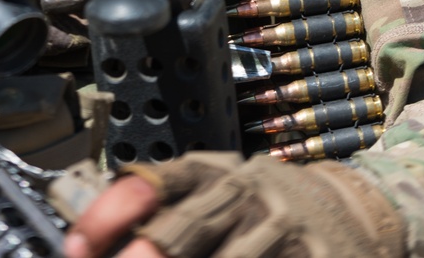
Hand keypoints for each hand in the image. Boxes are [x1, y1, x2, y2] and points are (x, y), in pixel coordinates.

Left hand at [64, 152, 405, 257]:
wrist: (347, 209)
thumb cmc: (256, 207)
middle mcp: (240, 193)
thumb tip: (91, 244)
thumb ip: (163, 211)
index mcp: (206, 173)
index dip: (106, 216)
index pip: (147, 185)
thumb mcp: (212, 192)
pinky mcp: (313, 257)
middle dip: (145, 257)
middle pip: (182, 230)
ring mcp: (279, 228)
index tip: (76, 247)